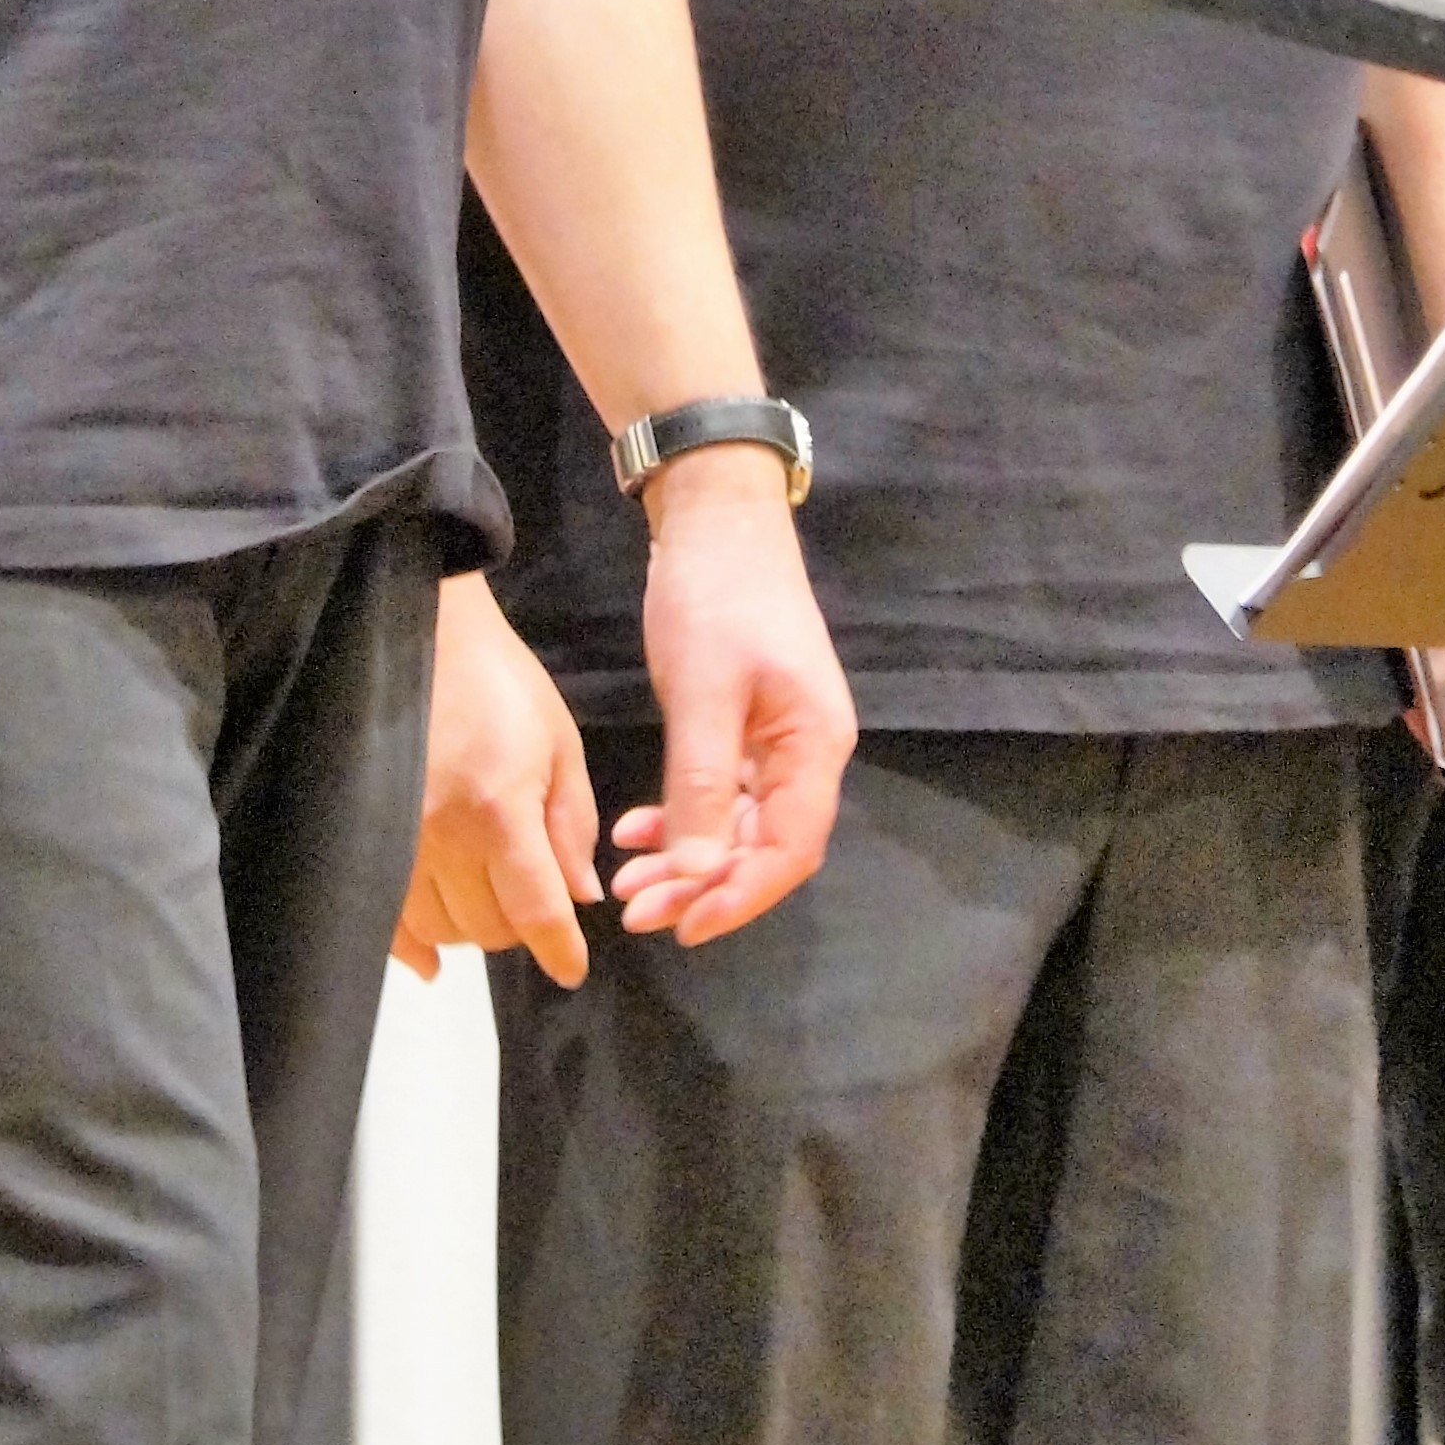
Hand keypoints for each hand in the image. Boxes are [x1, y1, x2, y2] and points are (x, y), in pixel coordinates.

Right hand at [398, 572, 601, 982]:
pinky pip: (386, 917)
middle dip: (521, 929)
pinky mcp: (361, 836)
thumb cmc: (502, 682)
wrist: (424, 636)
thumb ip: (572, 825)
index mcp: (499, 810)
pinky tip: (430, 962)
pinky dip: (411, 948)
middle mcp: (441, 836)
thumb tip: (579, 898)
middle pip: (487, 929)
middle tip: (534, 901)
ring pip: (441, 928)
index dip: (559, 950)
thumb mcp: (560, 743)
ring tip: (490, 901)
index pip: (535, 911)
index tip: (572, 969)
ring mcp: (395, 839)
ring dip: (474, 929)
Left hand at [612, 447, 854, 945]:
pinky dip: (684, 816)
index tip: (681, 927)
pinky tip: (636, 829)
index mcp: (815, 746)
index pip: (789, 851)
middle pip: (765, 846)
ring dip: (688, 857)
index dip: (738, 897)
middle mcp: (808, 751)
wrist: (715, 516)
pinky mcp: (750, 724)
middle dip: (702, 885)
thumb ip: (703, 787)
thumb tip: (699, 875)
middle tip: (636, 911)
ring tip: (628, 881)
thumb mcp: (702, 693)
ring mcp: (781, 738)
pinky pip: (725, 793)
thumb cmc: (715, 597)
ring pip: (740, 825)